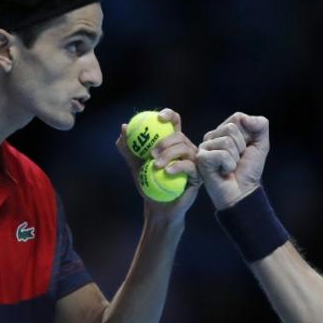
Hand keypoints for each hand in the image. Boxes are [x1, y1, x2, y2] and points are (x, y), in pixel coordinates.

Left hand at [116, 109, 201, 223]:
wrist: (157, 207)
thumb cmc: (148, 184)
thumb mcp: (134, 165)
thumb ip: (128, 148)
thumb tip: (124, 126)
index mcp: (173, 142)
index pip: (175, 122)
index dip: (169, 115)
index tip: (159, 118)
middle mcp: (186, 149)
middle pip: (179, 135)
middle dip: (165, 141)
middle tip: (151, 153)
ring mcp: (194, 161)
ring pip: (185, 148)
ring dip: (168, 154)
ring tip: (155, 165)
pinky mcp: (198, 174)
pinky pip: (190, 165)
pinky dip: (177, 166)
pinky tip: (167, 172)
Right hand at [196, 112, 268, 209]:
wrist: (243, 192)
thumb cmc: (248, 170)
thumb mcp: (261, 144)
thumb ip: (260, 125)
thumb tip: (245, 117)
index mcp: (223, 131)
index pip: (237, 117)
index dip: (248, 134)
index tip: (246, 149)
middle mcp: (212, 137)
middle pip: (231, 128)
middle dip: (241, 146)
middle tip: (237, 160)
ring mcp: (204, 147)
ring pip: (226, 141)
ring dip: (235, 158)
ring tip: (230, 167)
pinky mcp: (201, 158)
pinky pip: (222, 154)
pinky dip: (229, 165)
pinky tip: (224, 172)